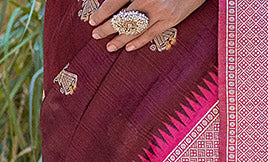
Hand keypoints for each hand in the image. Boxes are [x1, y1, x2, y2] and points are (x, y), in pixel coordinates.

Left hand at [89, 0, 207, 52]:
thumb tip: (114, 7)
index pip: (115, 1)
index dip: (102, 13)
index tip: (92, 21)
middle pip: (123, 17)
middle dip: (107, 28)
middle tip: (96, 35)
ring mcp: (161, 11)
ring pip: (136, 29)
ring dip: (120, 39)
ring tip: (109, 46)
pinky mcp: (171, 20)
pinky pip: (151, 34)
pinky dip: (138, 42)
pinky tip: (128, 47)